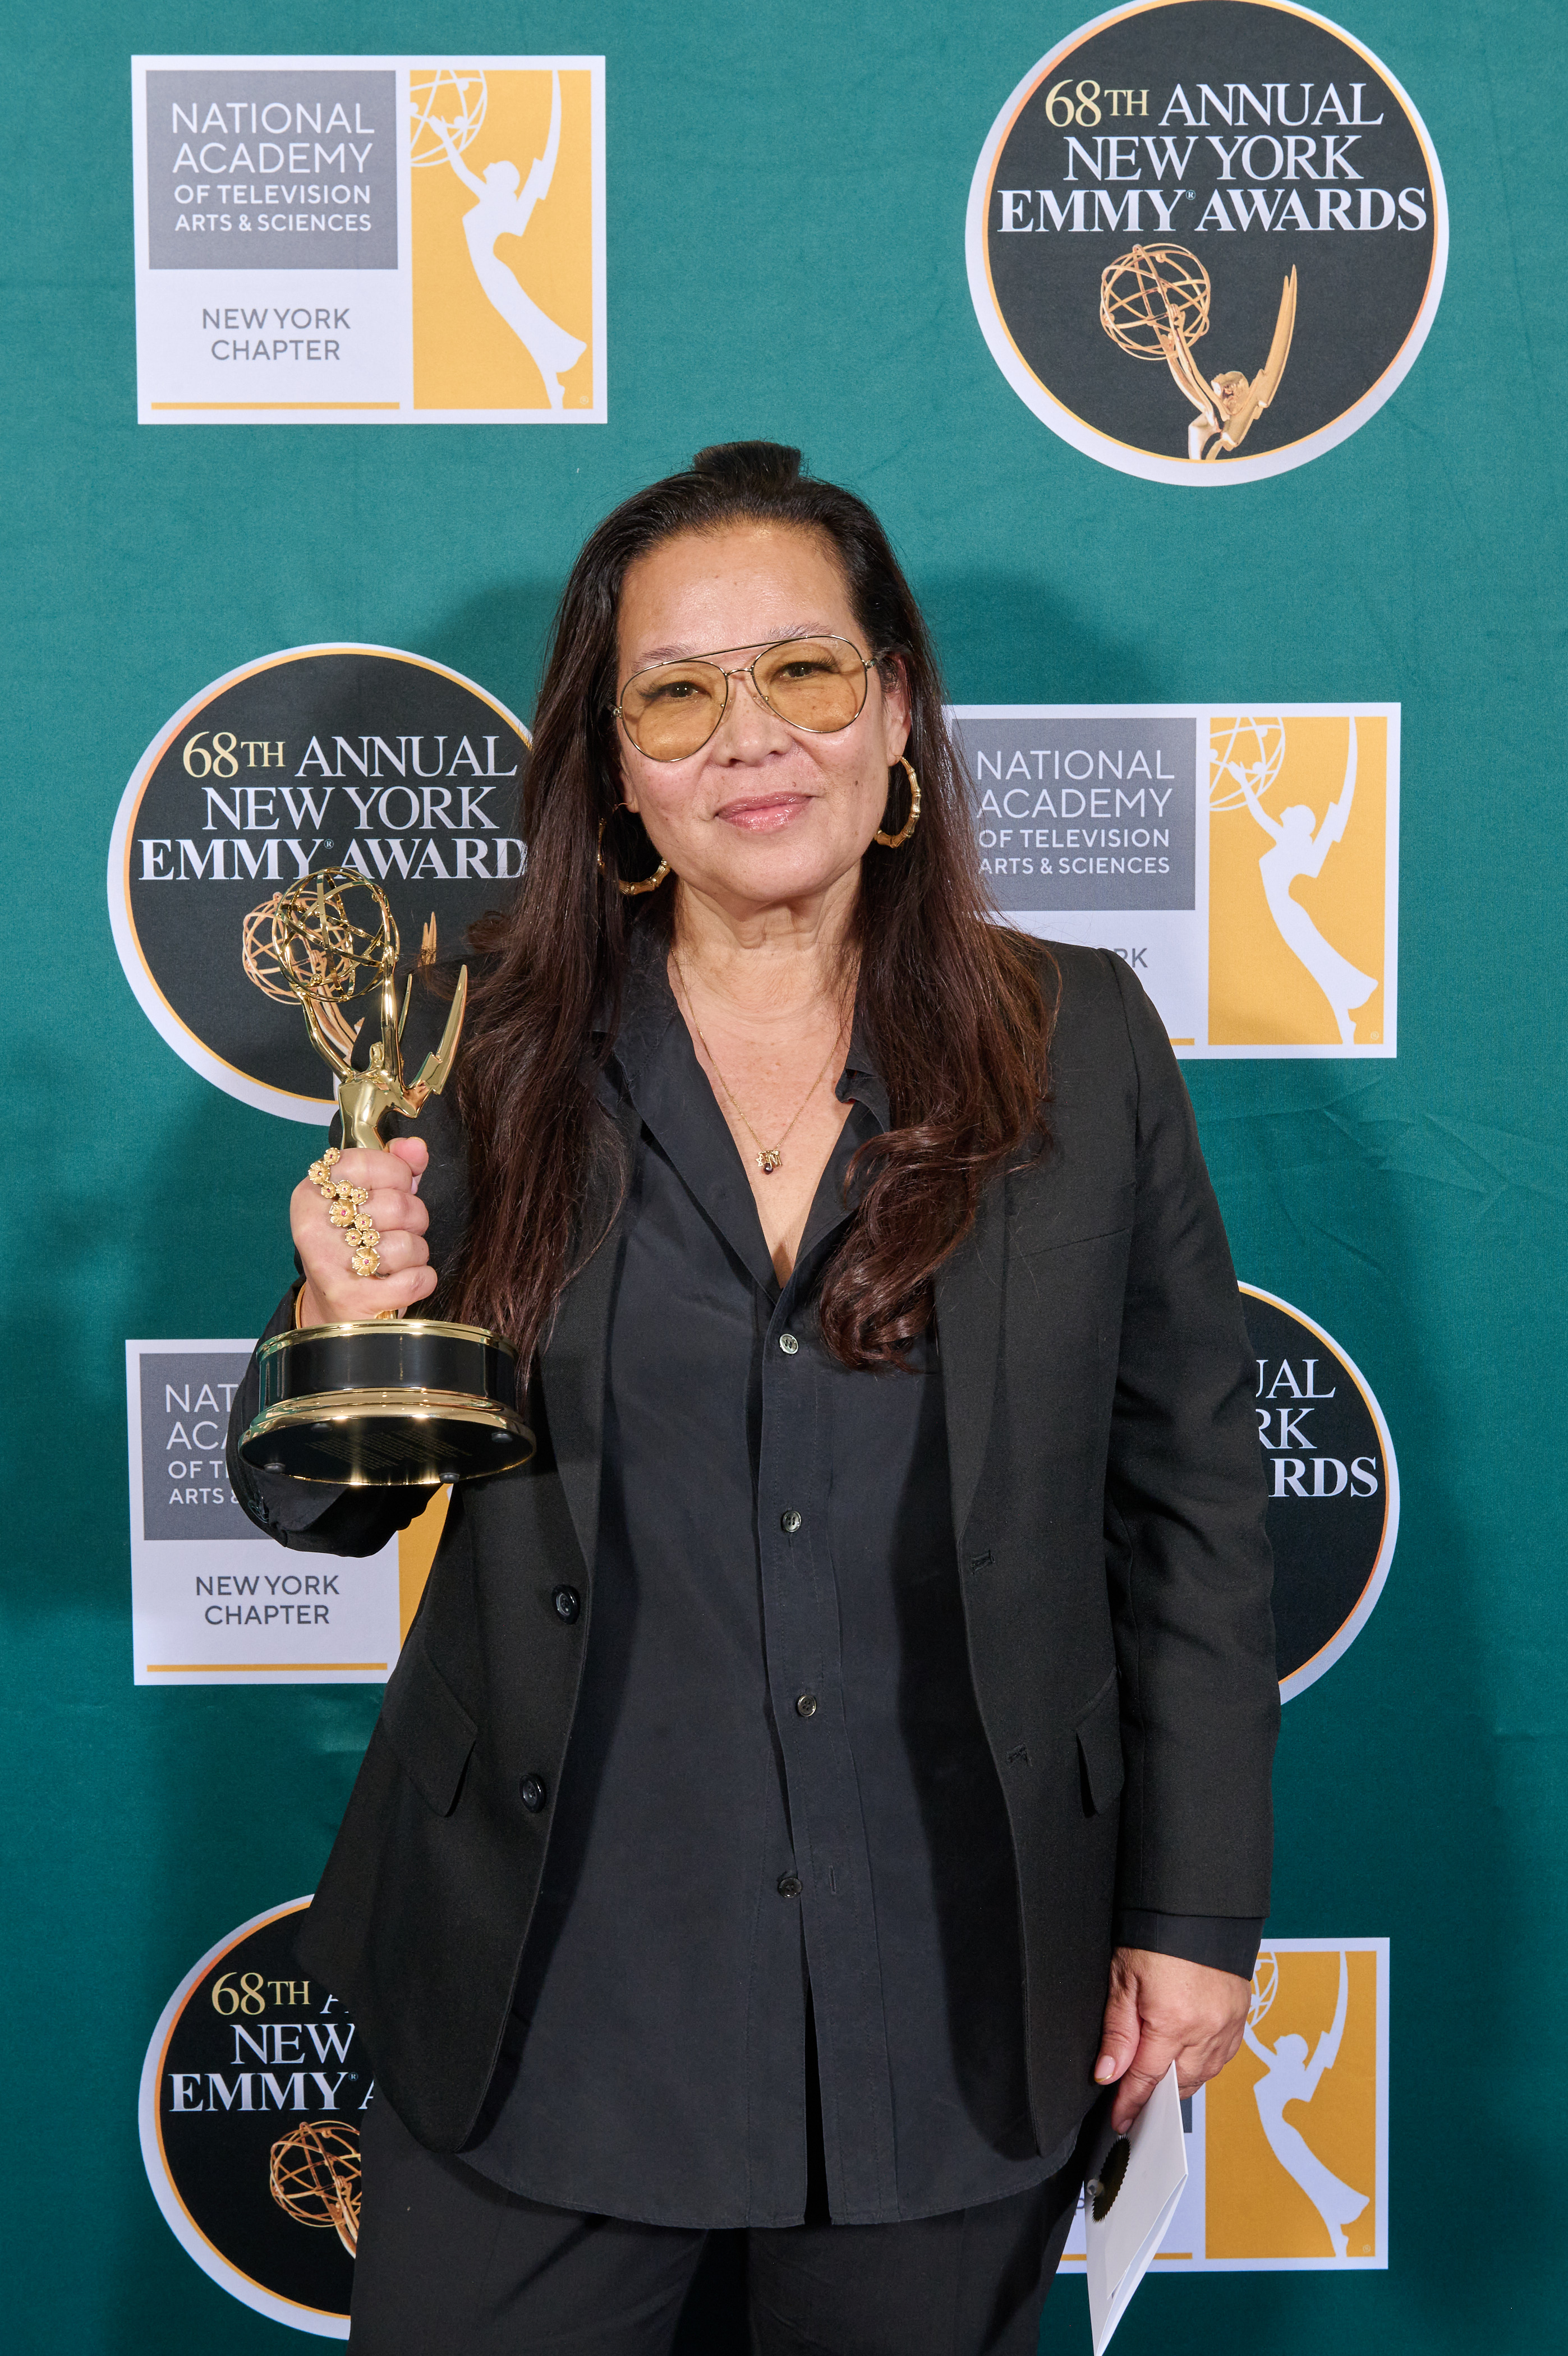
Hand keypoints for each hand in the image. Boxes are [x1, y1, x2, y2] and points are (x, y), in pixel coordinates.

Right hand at [291, 1137, 437, 1325]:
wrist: (334, 1310)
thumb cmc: (354, 1247)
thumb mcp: (366, 1201)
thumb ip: (395, 1167)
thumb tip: (416, 1147)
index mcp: (312, 1194)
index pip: (371, 1163)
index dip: (398, 1175)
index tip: (396, 1188)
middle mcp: (314, 1226)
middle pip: (398, 1205)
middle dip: (413, 1219)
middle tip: (398, 1231)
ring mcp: (328, 1264)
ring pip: (407, 1245)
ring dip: (416, 1254)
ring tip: (397, 1260)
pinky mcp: (349, 1299)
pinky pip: (414, 1280)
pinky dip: (421, 1280)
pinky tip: (403, 1281)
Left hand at [1094, 1946, 1249, 2135]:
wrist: (1197, 1906)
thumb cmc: (1156, 1936)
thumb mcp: (1123, 1980)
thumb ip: (1117, 2032)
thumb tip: (1108, 2073)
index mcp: (1172, 2021)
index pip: (1146, 2078)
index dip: (1131, 2103)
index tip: (1121, 2119)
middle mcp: (1205, 2029)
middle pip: (1177, 2083)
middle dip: (1156, 2096)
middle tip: (1136, 2100)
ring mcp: (1227, 2024)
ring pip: (1203, 2074)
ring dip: (1180, 2082)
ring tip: (1159, 2081)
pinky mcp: (1240, 2015)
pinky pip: (1223, 2057)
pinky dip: (1204, 2064)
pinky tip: (1189, 2059)